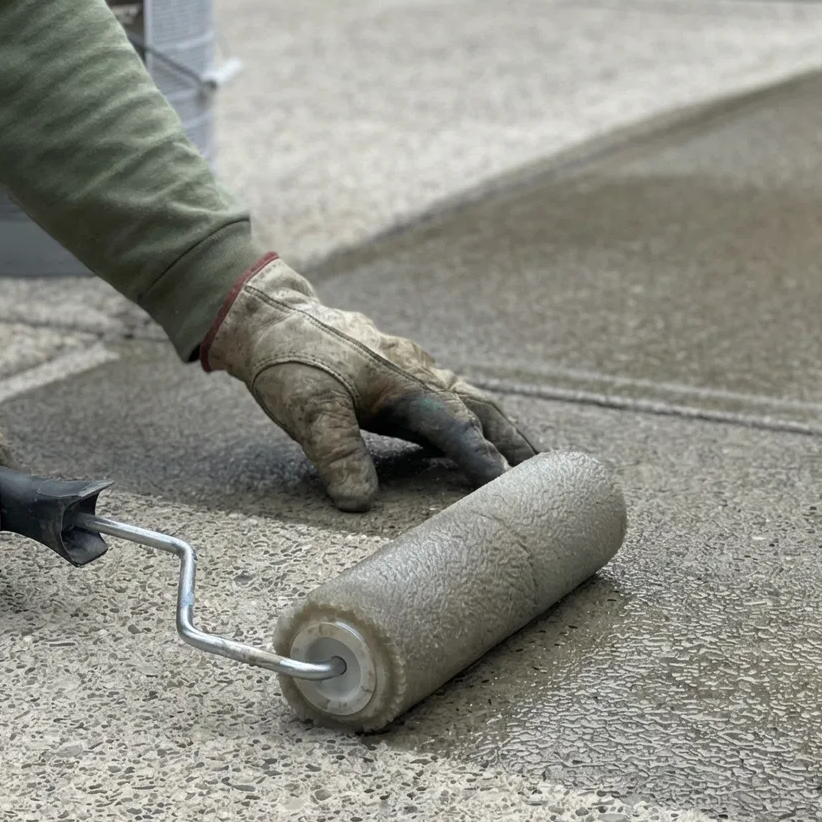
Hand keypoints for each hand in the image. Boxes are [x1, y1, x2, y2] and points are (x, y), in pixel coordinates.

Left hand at [203, 257, 537, 509]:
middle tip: (548, 478)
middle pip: (484, 409)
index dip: (483, 458)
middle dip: (516, 443)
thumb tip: (359, 502)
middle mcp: (420, 374)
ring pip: (472, 400)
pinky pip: (451, 398)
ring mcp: (414, 371)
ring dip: (501, 431)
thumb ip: (336, 451)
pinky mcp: (402, 374)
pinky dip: (473, 420)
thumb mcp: (306, 409)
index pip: (457, 424)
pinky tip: (471, 441)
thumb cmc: (290, 362)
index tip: (509, 488)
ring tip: (525, 464)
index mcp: (405, 383)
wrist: (273, 319)